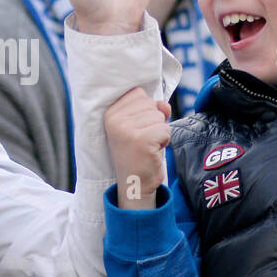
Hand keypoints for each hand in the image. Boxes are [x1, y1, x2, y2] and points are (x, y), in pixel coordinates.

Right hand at [105, 88, 170, 210]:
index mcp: (110, 113)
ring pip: (159, 116)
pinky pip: (166, 129)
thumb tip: (164, 106)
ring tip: (147, 145)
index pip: (139, 94)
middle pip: (151, 104)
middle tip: (142, 139)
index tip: (136, 128)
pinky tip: (152, 151)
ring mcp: (127, 130)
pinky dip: (164, 140)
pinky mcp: (142, 140)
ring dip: (160, 132)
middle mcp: (115, 120)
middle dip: (154, 121)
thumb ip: (152, 109)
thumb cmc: (138, 151)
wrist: (134, 183)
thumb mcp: (140, 125)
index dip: (146, 110)